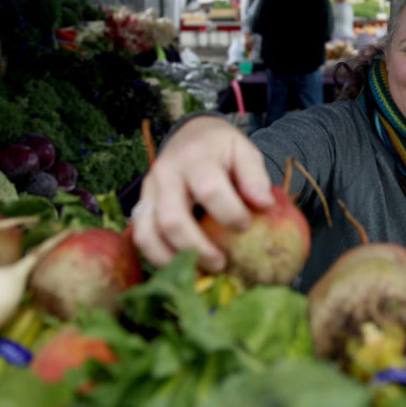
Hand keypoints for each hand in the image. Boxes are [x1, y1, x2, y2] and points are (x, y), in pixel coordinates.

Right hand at [132, 116, 274, 270]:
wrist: (190, 134)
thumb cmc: (221, 148)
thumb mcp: (244, 150)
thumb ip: (255, 176)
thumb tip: (264, 205)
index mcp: (195, 157)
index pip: (209, 190)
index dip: (229, 213)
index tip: (246, 225)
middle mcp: (165, 173)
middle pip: (173, 219)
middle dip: (198, 248)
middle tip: (221, 264)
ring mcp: (148, 190)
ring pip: (148, 233)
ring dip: (173, 259)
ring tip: (199, 272)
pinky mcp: (141, 205)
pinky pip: (141, 237)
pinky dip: (158, 257)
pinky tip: (182, 266)